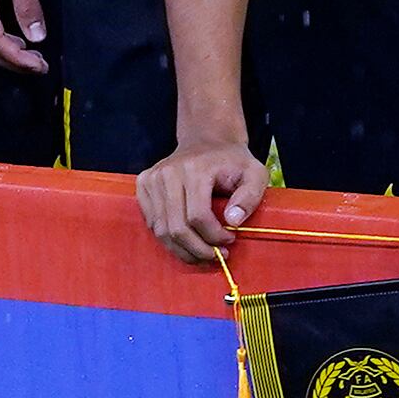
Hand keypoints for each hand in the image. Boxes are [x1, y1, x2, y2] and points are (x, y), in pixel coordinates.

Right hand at [138, 138, 270, 263]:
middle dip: (198, 250)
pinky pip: (153, 224)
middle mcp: (167, 173)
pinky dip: (170, 240)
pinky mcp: (144, 186)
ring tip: (203, 255)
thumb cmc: (233, 161)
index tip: (230, 241)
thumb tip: (232, 222)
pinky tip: (187, 241)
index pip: (198, 216)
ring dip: (183, 250)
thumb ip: (250, 197)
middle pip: (177, 227)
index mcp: (194, 169)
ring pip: (162, 230)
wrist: (207, 140)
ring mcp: (152, 179)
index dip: (214, 236)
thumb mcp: (255, 174)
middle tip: (216, 257)